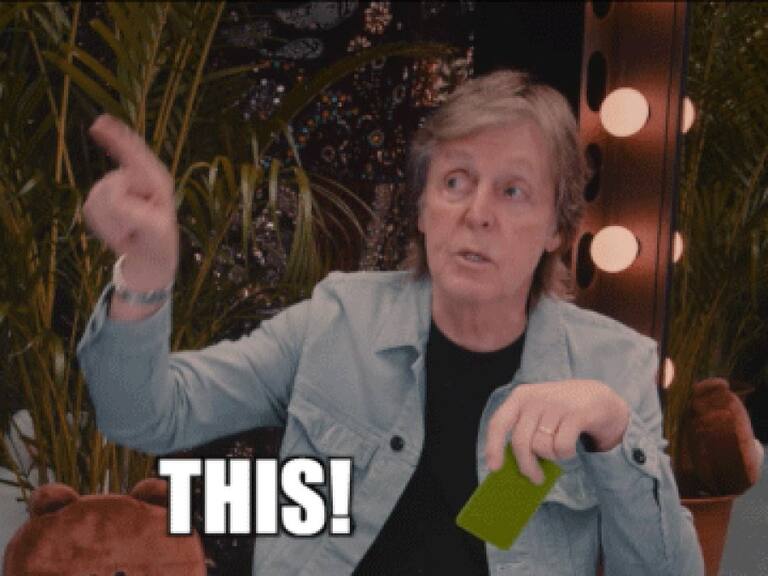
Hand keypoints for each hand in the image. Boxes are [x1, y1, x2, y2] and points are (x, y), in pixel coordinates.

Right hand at [83, 114, 177, 292]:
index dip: (116, 136)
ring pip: (96, 198)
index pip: (134, 152)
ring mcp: (118, 187)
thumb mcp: (155, 228)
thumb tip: (113, 195)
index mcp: (155, 179)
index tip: (98, 123)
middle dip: (115, 212)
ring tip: (128, 230)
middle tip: (132, 230)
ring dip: (109, 221)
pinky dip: (101, 224)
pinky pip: (89, 208)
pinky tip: (117, 230)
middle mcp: (135, 178)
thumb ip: (133, 211)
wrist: (151, 255)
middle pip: (108, 185)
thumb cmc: (160, 240)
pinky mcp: (103, 199)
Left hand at [484, 379, 629, 483]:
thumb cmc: (562, 410)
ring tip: (559, 448)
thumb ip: (524, 430)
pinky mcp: (576, 415)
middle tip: (535, 478)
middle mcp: (535, 399)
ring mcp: (556, 405)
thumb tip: (510, 464)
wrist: (600, 397)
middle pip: (521, 442)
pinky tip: (570, 446)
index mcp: (520, 397)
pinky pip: (562, 447)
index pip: (498, 423)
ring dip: (551, 456)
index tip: (494, 467)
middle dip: (527, 466)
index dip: (493, 447)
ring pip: (543, 447)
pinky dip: (566, 454)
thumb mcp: (538, 411)